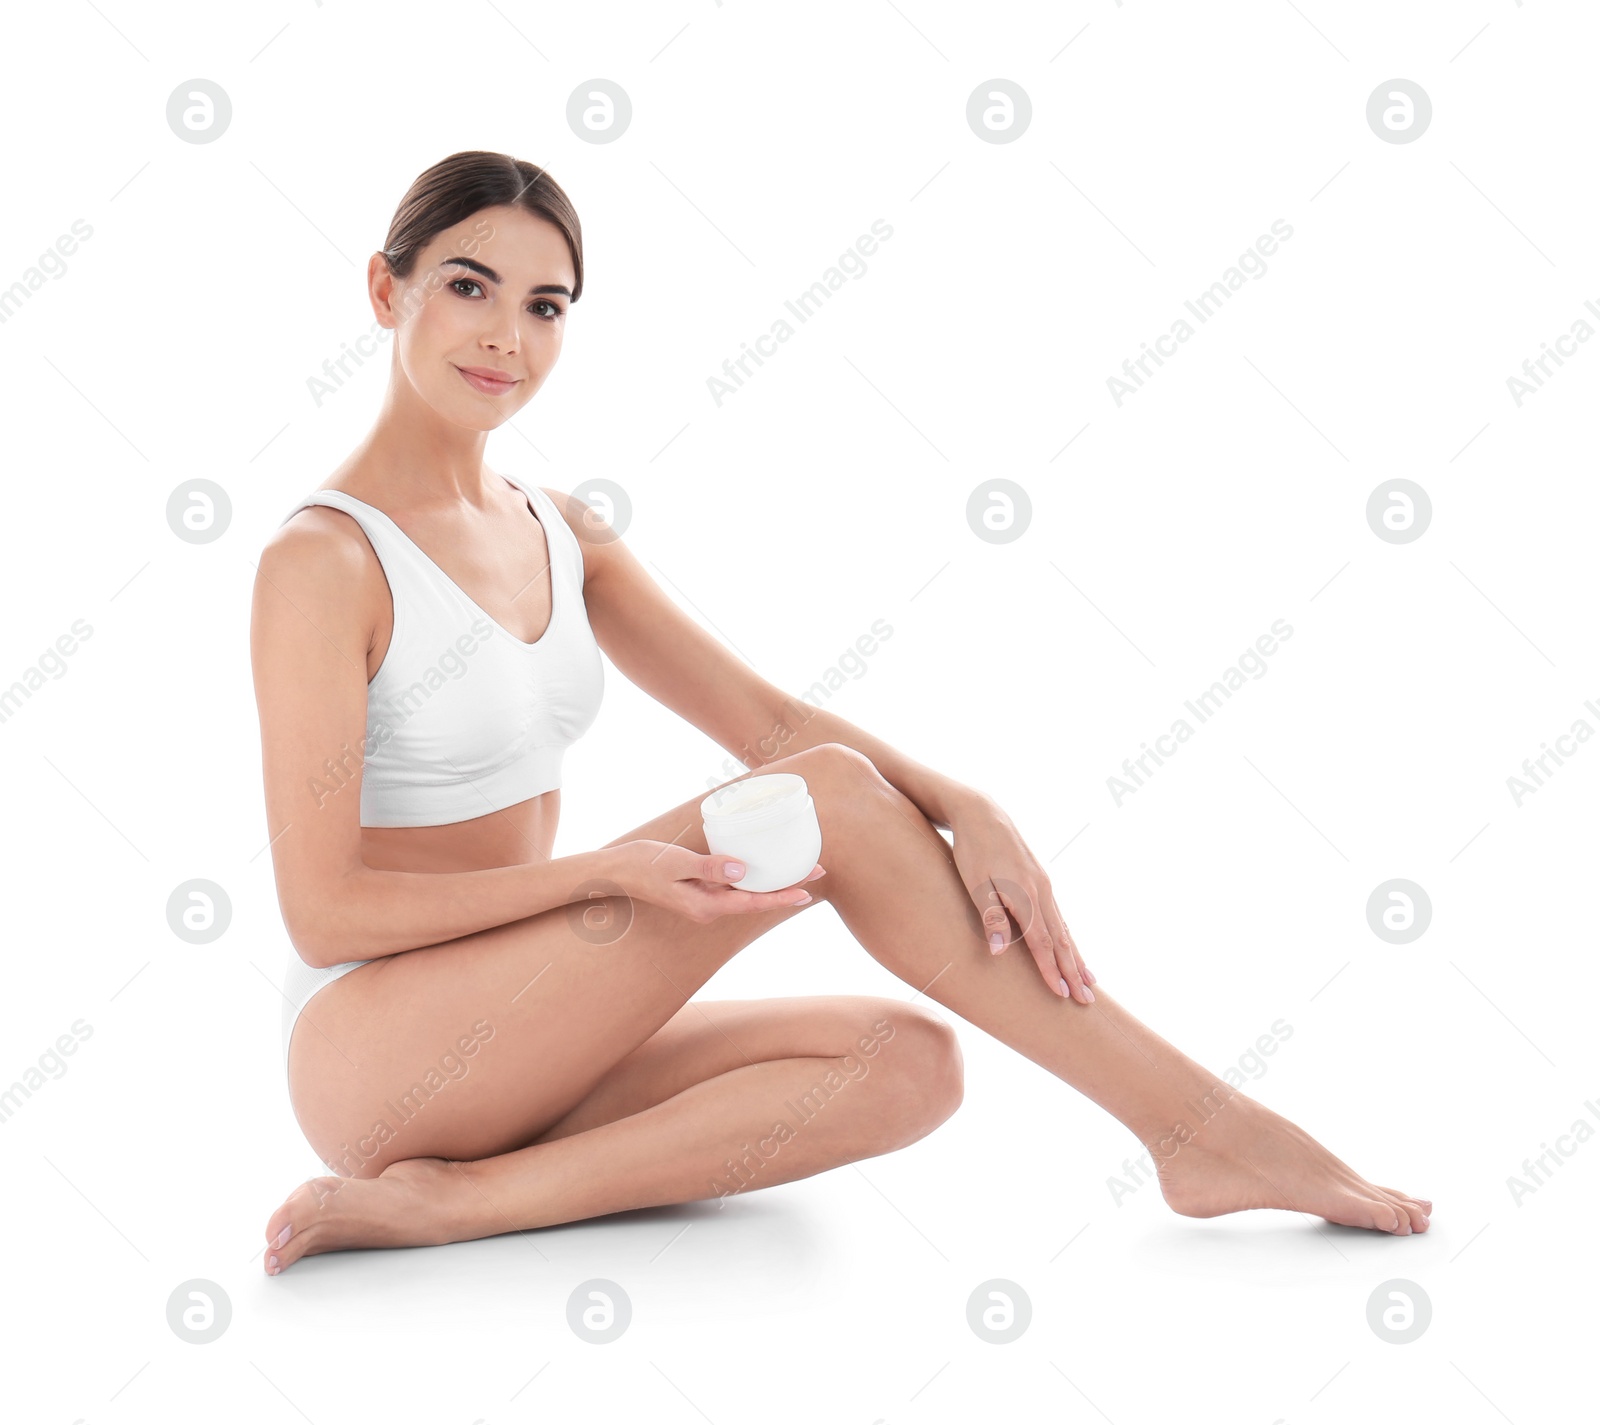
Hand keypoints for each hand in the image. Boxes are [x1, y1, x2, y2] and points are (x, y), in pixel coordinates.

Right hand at [609, 840, 824, 922]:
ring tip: (801, 867)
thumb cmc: (642, 865)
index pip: (753, 903)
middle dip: (788, 886)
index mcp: (705, 906)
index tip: (808, 889)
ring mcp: (705, 901)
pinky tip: (766, 866)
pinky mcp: (700, 891)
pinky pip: (734, 886)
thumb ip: (708, 867)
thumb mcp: (675, 863)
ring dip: (774, 882)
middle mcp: (709, 908)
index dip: (782, 896)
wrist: (614, 872)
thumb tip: (741, 870)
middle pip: (757, 899)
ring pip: (747, 893)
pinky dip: (754, 877)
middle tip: (818, 869)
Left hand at [946, 796, 1095, 1002]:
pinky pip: (1059, 915)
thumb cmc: (972, 850)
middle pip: (1060, 939)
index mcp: (1026, 895)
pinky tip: (1071, 946)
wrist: (981, 812)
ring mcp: (1043, 885)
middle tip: (1087, 1001)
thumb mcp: (975, 883)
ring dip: (1076, 957)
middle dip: (1073, 971)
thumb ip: (990, 916)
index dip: (1050, 970)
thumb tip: (1001, 952)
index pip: (1041, 942)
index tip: (1062, 995)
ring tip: (1090, 981)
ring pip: (1064, 928)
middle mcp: (1041, 891)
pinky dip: (1068, 936)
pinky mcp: (1040, 880)